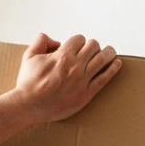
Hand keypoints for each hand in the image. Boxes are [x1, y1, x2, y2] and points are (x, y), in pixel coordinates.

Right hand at [7, 33, 122, 123]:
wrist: (28, 106)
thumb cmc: (28, 83)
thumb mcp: (29, 57)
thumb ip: (40, 42)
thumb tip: (53, 39)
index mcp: (62, 56)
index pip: (79, 39)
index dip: (78, 40)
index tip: (77, 45)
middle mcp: (74, 66)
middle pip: (93, 46)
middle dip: (92, 45)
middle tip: (92, 49)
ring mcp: (82, 80)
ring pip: (103, 58)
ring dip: (108, 52)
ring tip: (110, 51)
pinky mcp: (86, 94)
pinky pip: (105, 78)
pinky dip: (113, 69)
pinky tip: (117, 63)